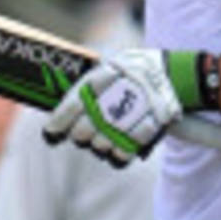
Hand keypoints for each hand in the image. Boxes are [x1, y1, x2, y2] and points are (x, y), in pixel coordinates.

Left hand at [42, 49, 194, 164]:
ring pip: (105, 142)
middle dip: (82, 135)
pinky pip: (128, 150)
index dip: (59, 122)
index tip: (50, 134)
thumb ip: (86, 85)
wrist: (170, 71)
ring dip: (101, 145)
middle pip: (88, 128)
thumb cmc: (130, 71)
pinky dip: (120, 155)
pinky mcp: (156, 122)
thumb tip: (58, 115)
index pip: (74, 102)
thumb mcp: (109, 65)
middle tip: (83, 134)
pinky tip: (118, 151)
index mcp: (107, 72)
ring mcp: (140, 107)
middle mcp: (122, 88)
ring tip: (104, 140)